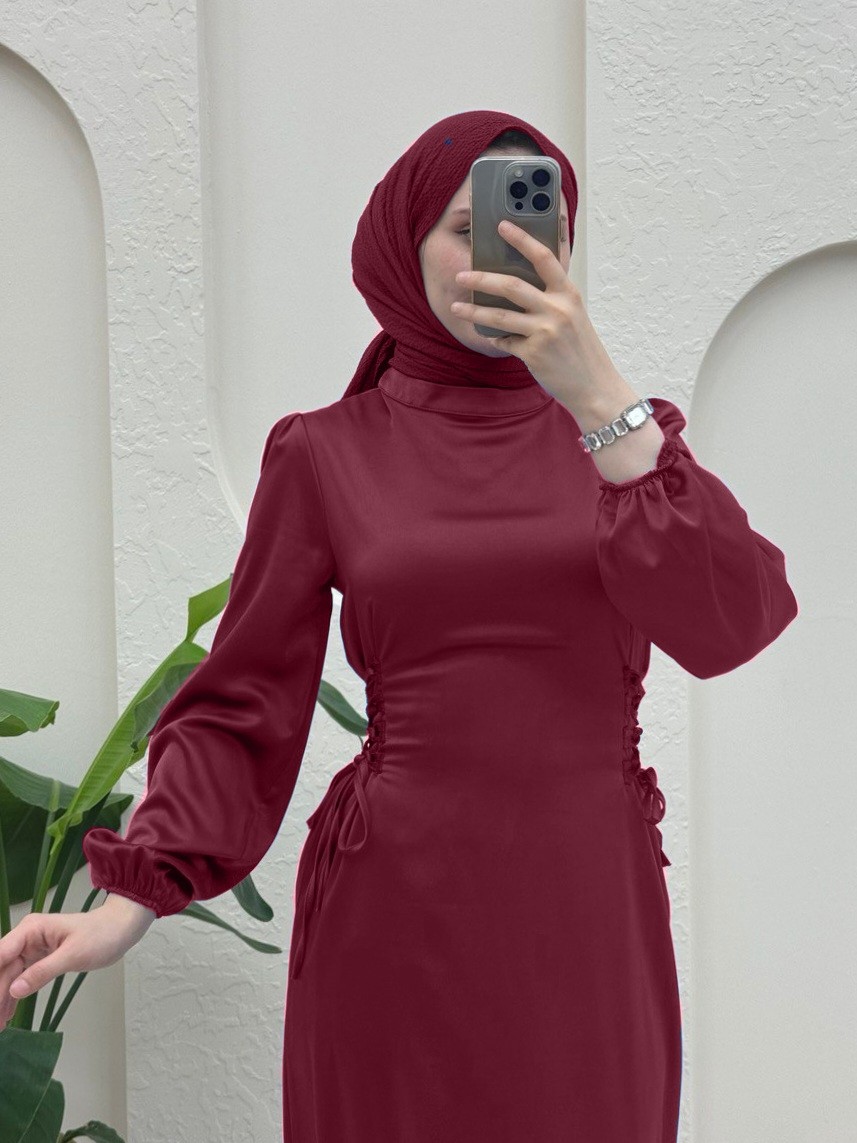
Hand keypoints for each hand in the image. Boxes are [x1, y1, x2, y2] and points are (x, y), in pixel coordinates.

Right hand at [0, 898, 154, 1030]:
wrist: (120, 929)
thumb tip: (14, 989)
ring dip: (2, 1000)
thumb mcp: (73, 954)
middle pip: (3, 969)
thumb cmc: (101, 935)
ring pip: (10, 977)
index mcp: (31, 929)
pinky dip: (14, 997)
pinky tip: (8, 1015)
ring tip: (0, 1025)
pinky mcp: (40, 959)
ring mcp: (32, 949)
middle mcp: (27, 938)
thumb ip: (43, 971)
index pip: (1, 955)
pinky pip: (22, 979)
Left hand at [450, 219, 626, 408]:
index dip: (522, 239)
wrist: (594, 386)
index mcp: (569, 294)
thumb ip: (552, 297)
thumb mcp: (574, 315)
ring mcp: (545, 332)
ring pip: (499, 316)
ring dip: (473, 311)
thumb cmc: (581, 349)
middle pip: (511, 286)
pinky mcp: (534, 354)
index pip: (543, 258)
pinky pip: (505, 342)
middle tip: (461, 276)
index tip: (502, 226)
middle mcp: (558, 309)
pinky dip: (495, 339)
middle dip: (481, 279)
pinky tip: (488, 337)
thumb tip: (517, 282)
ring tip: (456, 307)